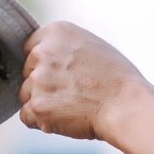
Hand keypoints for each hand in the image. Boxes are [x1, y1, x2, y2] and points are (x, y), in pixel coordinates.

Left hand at [20, 22, 149, 143]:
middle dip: (42, 84)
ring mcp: (38, 80)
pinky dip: (42, 121)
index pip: (30, 48)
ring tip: (72, 105)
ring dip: (42, 103)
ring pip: (26, 95)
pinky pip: (27, 116)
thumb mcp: (91, 45)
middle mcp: (42, 52)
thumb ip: (63, 46)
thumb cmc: (116, 79)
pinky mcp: (38, 106)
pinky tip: (65, 118)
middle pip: (27, 72)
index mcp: (56, 32)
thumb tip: (44, 54)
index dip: (45, 64)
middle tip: (72, 92)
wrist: (127, 105)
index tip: (62, 74)